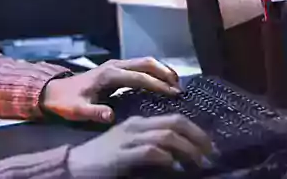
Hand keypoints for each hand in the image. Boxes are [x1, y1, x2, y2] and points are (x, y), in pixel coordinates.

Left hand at [42, 58, 180, 123]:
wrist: (53, 91)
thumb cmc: (66, 102)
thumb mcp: (77, 110)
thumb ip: (93, 112)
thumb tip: (110, 115)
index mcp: (109, 74)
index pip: (139, 77)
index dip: (157, 84)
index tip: (173, 94)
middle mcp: (115, 66)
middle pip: (146, 63)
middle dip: (165, 73)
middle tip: (180, 88)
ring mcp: (116, 65)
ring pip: (145, 62)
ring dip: (162, 70)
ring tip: (176, 85)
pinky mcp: (116, 69)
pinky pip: (140, 66)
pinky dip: (154, 72)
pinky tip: (162, 83)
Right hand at [67, 115, 214, 177]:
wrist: (75, 164)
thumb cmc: (104, 157)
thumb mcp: (129, 144)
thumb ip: (150, 142)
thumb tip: (178, 152)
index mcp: (139, 122)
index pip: (174, 119)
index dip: (196, 131)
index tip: (209, 146)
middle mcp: (136, 126)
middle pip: (175, 123)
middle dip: (198, 137)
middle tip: (211, 153)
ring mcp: (129, 140)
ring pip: (167, 136)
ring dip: (188, 150)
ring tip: (198, 163)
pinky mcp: (122, 156)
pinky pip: (150, 152)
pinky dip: (166, 158)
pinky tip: (173, 166)